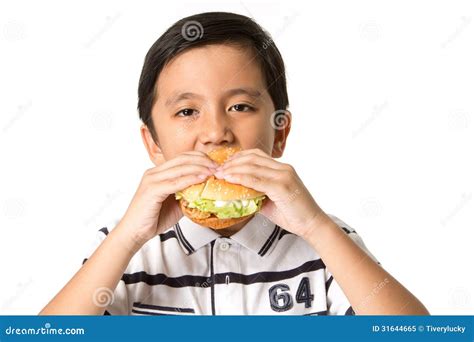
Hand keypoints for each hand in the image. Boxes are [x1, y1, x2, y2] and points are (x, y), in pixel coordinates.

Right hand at [117, 151, 217, 249]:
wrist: (134, 232)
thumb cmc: (153, 218)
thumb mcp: (175, 203)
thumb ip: (187, 194)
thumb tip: (205, 191)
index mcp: (158, 173)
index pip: (182, 158)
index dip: (200, 158)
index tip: (215, 164)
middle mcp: (154, 172)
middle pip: (182, 159)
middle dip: (203, 161)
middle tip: (218, 167)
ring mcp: (152, 180)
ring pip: (180, 168)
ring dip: (199, 168)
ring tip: (214, 171)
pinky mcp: (152, 190)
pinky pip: (175, 182)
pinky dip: (190, 179)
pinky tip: (202, 179)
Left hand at [214, 148, 328, 238]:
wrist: (312, 224)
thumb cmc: (293, 214)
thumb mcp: (271, 200)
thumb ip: (256, 194)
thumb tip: (237, 195)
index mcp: (282, 168)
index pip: (256, 155)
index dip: (238, 157)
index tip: (224, 164)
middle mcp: (283, 168)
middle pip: (252, 158)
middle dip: (232, 162)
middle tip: (217, 169)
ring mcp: (284, 176)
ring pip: (253, 166)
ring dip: (233, 169)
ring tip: (220, 174)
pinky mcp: (282, 186)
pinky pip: (257, 179)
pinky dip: (241, 178)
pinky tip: (230, 179)